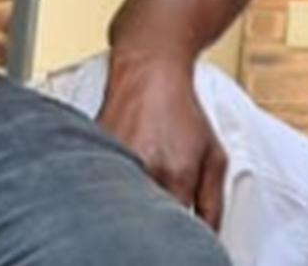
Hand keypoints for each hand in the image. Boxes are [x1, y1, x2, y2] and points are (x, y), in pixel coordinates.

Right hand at [95, 62, 229, 227]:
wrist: (149, 73)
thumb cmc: (181, 111)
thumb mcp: (214, 155)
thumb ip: (214, 201)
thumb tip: (208, 234)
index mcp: (176, 175)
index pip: (180, 226)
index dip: (184, 229)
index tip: (185, 224)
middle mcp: (143, 172)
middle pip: (148, 221)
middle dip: (159, 217)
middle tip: (164, 201)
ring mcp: (115, 167)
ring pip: (124, 207)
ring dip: (136, 200)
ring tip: (148, 173)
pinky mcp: (93, 160)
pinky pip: (104, 189)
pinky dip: (114, 188)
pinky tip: (126, 168)